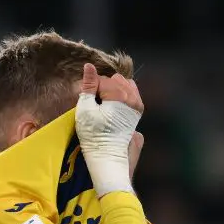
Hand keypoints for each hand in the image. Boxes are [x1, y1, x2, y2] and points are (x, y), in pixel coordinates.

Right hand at [76, 64, 142, 196]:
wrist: (109, 157)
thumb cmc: (94, 136)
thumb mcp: (85, 109)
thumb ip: (87, 86)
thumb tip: (89, 66)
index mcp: (119, 95)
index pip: (101, 80)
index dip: (91, 90)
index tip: (88, 104)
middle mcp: (132, 97)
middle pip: (114, 81)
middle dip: (104, 88)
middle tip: (96, 106)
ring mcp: (137, 104)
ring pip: (124, 85)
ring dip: (114, 91)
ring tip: (105, 107)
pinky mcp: (138, 112)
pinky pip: (132, 93)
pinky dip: (123, 95)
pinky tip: (114, 107)